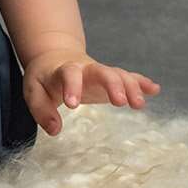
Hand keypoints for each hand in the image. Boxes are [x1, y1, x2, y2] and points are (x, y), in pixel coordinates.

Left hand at [20, 47, 159, 134]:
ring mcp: (100, 72)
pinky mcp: (110, 78)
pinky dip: (141, 82)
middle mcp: (86, 68)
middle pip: (103, 71)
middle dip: (113, 85)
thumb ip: (41, 111)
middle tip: (121, 102)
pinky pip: (128, 77)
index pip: (69, 74)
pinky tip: (155, 89)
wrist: (54, 57)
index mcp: (64, 69)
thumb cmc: (44, 79)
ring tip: (139, 105)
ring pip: (119, 75)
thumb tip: (55, 130)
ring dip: (131, 87)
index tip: (73, 105)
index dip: (71, 87)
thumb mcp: (33, 92)